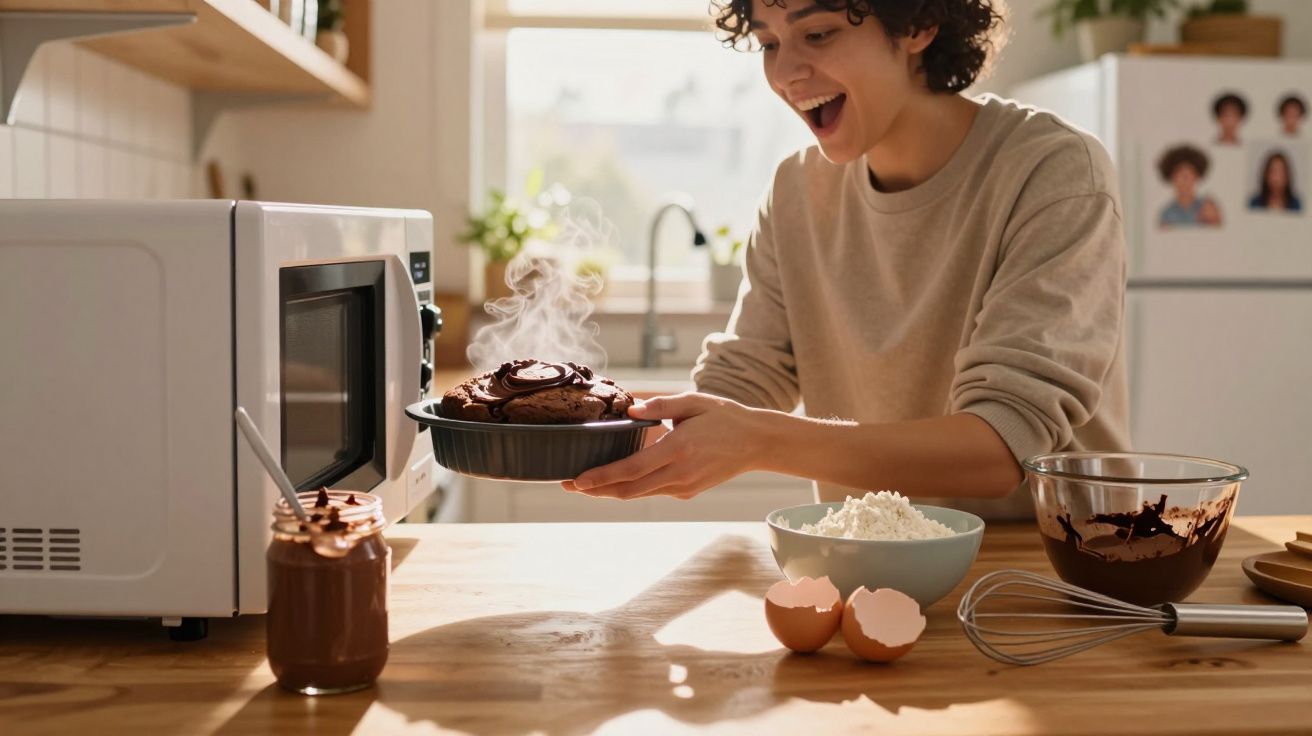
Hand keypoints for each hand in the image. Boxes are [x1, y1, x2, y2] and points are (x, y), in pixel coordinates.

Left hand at [561, 392, 770, 499]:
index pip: (632, 469)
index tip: (576, 480)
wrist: (756, 442)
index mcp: (678, 449)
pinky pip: (653, 491)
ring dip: (610, 491)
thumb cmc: (724, 416)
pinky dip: (631, 488)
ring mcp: (684, 486)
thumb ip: (661, 405)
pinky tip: (616, 480)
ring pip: (639, 494)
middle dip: (596, 490)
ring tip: (584, 485)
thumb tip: (629, 407)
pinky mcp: (688, 491)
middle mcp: (679, 474)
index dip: (601, 477)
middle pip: (628, 490)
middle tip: (568, 485)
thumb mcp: (694, 401)